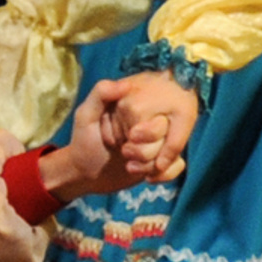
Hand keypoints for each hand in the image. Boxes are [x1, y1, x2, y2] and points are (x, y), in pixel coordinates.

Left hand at [50, 73, 196, 198]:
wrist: (86, 174)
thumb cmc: (83, 142)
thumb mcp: (86, 115)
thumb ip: (100, 95)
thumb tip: (126, 84)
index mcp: (136, 106)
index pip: (156, 114)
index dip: (144, 131)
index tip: (128, 137)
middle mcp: (151, 121)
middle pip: (167, 134)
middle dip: (146, 150)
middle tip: (124, 152)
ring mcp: (158, 141)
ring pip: (174, 151)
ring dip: (151, 164)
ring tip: (129, 166)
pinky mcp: (162, 160)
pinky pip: (178, 165)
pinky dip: (164, 175)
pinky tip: (146, 177)